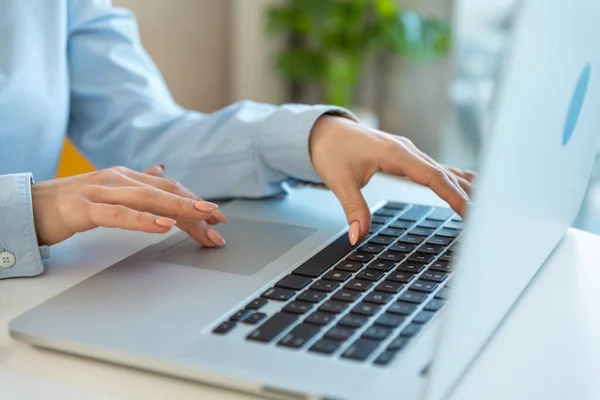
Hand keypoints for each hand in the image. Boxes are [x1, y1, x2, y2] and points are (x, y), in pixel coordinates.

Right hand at [32, 165, 227, 246]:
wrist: (28, 207)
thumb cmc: (71, 202)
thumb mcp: (109, 190)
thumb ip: (137, 183)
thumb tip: (161, 169)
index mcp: (127, 177)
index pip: (169, 189)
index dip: (195, 200)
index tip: (217, 217)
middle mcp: (118, 179)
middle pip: (165, 193)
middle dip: (195, 208)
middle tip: (219, 222)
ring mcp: (100, 191)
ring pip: (147, 199)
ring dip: (179, 209)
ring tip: (203, 217)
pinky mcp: (83, 209)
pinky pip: (118, 214)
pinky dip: (143, 220)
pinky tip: (163, 226)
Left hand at [309, 115, 474, 244]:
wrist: (324, 131)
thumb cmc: (332, 150)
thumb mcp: (338, 181)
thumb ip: (352, 208)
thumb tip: (357, 236)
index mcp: (395, 152)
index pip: (432, 176)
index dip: (452, 194)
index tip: (468, 210)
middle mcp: (406, 150)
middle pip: (444, 173)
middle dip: (466, 194)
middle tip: (485, 216)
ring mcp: (408, 152)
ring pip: (443, 169)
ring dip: (463, 185)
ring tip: (485, 203)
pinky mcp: (405, 156)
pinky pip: (434, 168)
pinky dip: (451, 178)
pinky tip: (467, 184)